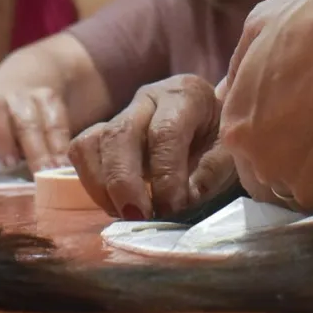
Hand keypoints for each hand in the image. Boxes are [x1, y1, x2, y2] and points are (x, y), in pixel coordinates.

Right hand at [0, 86, 71, 170]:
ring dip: (2, 137)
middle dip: (35, 150)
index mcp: (47, 99)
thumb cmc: (41, 120)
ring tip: (10, 162)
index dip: (58, 147)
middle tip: (42, 173)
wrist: (20, 86)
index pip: (54, 123)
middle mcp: (21, 96)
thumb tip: (67, 175)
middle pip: (27, 121)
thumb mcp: (56, 127)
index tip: (62, 169)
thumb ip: (59, 147)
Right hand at [68, 74, 230, 218]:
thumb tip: (184, 200)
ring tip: (127, 215)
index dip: (166, 175)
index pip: (165, 132)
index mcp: (185, 95)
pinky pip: (82, 152)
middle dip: (124, 182)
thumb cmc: (221, 138)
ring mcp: (122, 113)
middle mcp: (149, 98)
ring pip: (92, 143)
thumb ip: (211, 172)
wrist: (213, 124)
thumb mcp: (229, 152)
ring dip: (103, 186)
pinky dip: (91, 183)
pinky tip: (115, 205)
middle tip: (138, 218)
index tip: (172, 209)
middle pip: (121, 134)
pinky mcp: (103, 132)